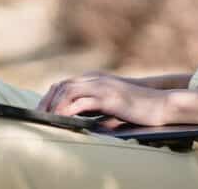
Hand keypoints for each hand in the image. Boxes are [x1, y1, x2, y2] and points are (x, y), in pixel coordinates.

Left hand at [36, 71, 169, 126]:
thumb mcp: (111, 104)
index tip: (41, 110)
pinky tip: (63, 118)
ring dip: (55, 104)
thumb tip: (77, 116)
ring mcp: (102, 87)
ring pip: (69, 90)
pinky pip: (83, 102)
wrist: (159, 104)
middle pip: (62, 85)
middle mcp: (95, 80)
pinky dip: (69, 109)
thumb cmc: (136, 107)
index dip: (50, 96)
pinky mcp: (108, 98)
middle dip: (47, 100)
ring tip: (47, 118)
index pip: (64, 84)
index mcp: (95, 80)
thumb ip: (94, 106)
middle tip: (38, 116)